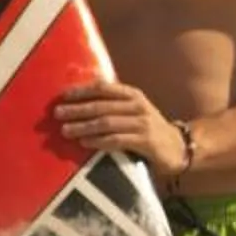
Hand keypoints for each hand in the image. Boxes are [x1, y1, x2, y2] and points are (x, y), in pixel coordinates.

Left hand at [54, 82, 187, 173]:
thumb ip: (114, 104)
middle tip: (58, 114)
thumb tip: (81, 101)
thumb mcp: (135, 110)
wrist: (178, 146)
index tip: (63, 95)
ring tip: (66, 130)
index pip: (104, 88)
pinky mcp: (145, 141)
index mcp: (133, 95)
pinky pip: (116, 140)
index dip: (82, 91)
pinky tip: (85, 143)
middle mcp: (138, 106)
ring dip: (83, 126)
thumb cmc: (149, 128)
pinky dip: (98, 141)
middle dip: (77, 109)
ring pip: (106, 123)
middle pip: (102, 106)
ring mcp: (142, 123)